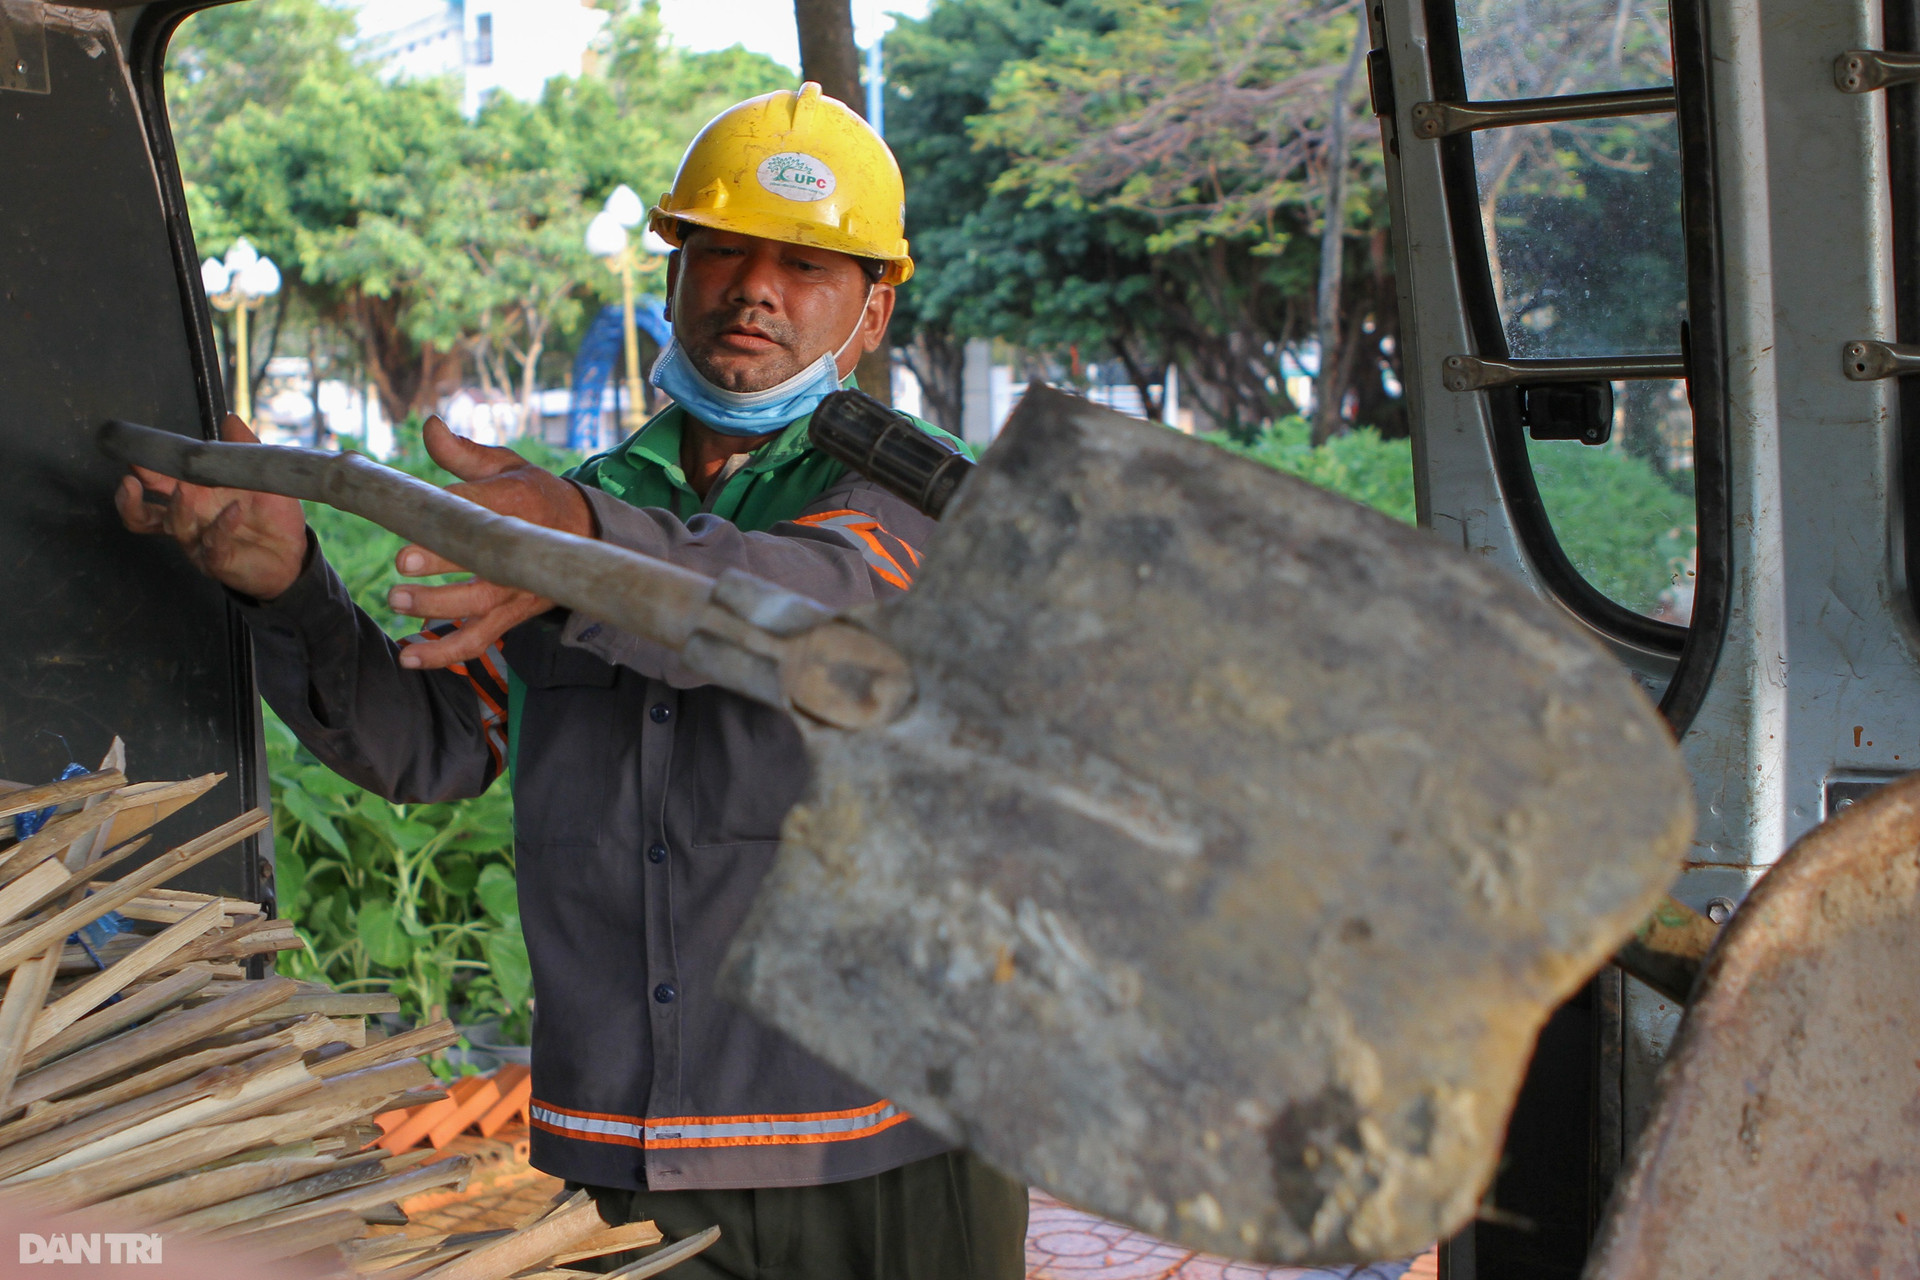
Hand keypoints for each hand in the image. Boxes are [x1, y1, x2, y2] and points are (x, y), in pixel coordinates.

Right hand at [114, 414, 307, 600]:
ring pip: (173, 526)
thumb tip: (229, 419)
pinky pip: (212, 543)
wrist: (294, 552)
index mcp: (191, 496)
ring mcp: (199, 542)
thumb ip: (242, 448)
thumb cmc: (270, 515)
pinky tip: (235, 511)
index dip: (141, 469)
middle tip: (131, 481)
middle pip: (142, 515)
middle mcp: (188, 519)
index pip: (155, 482)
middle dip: (130, 500)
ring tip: (184, 490)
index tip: (135, 451)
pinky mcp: (218, 560)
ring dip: (177, 507)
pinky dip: (221, 525)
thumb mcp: (259, 476)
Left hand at [387, 416, 594, 669]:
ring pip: (480, 608)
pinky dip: (444, 653)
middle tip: (401, 565)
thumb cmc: (534, 495)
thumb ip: (463, 453)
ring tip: (397, 603)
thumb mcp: (507, 466)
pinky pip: (478, 640)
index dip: (452, 512)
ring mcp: (518, 589)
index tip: (417, 517)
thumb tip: (428, 425)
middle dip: (442, 565)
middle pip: (483, 564)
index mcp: (519, 504)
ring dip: (438, 609)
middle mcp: (522, 551)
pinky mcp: (511, 616)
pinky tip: (408, 655)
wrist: (585, 536)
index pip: (484, 506)